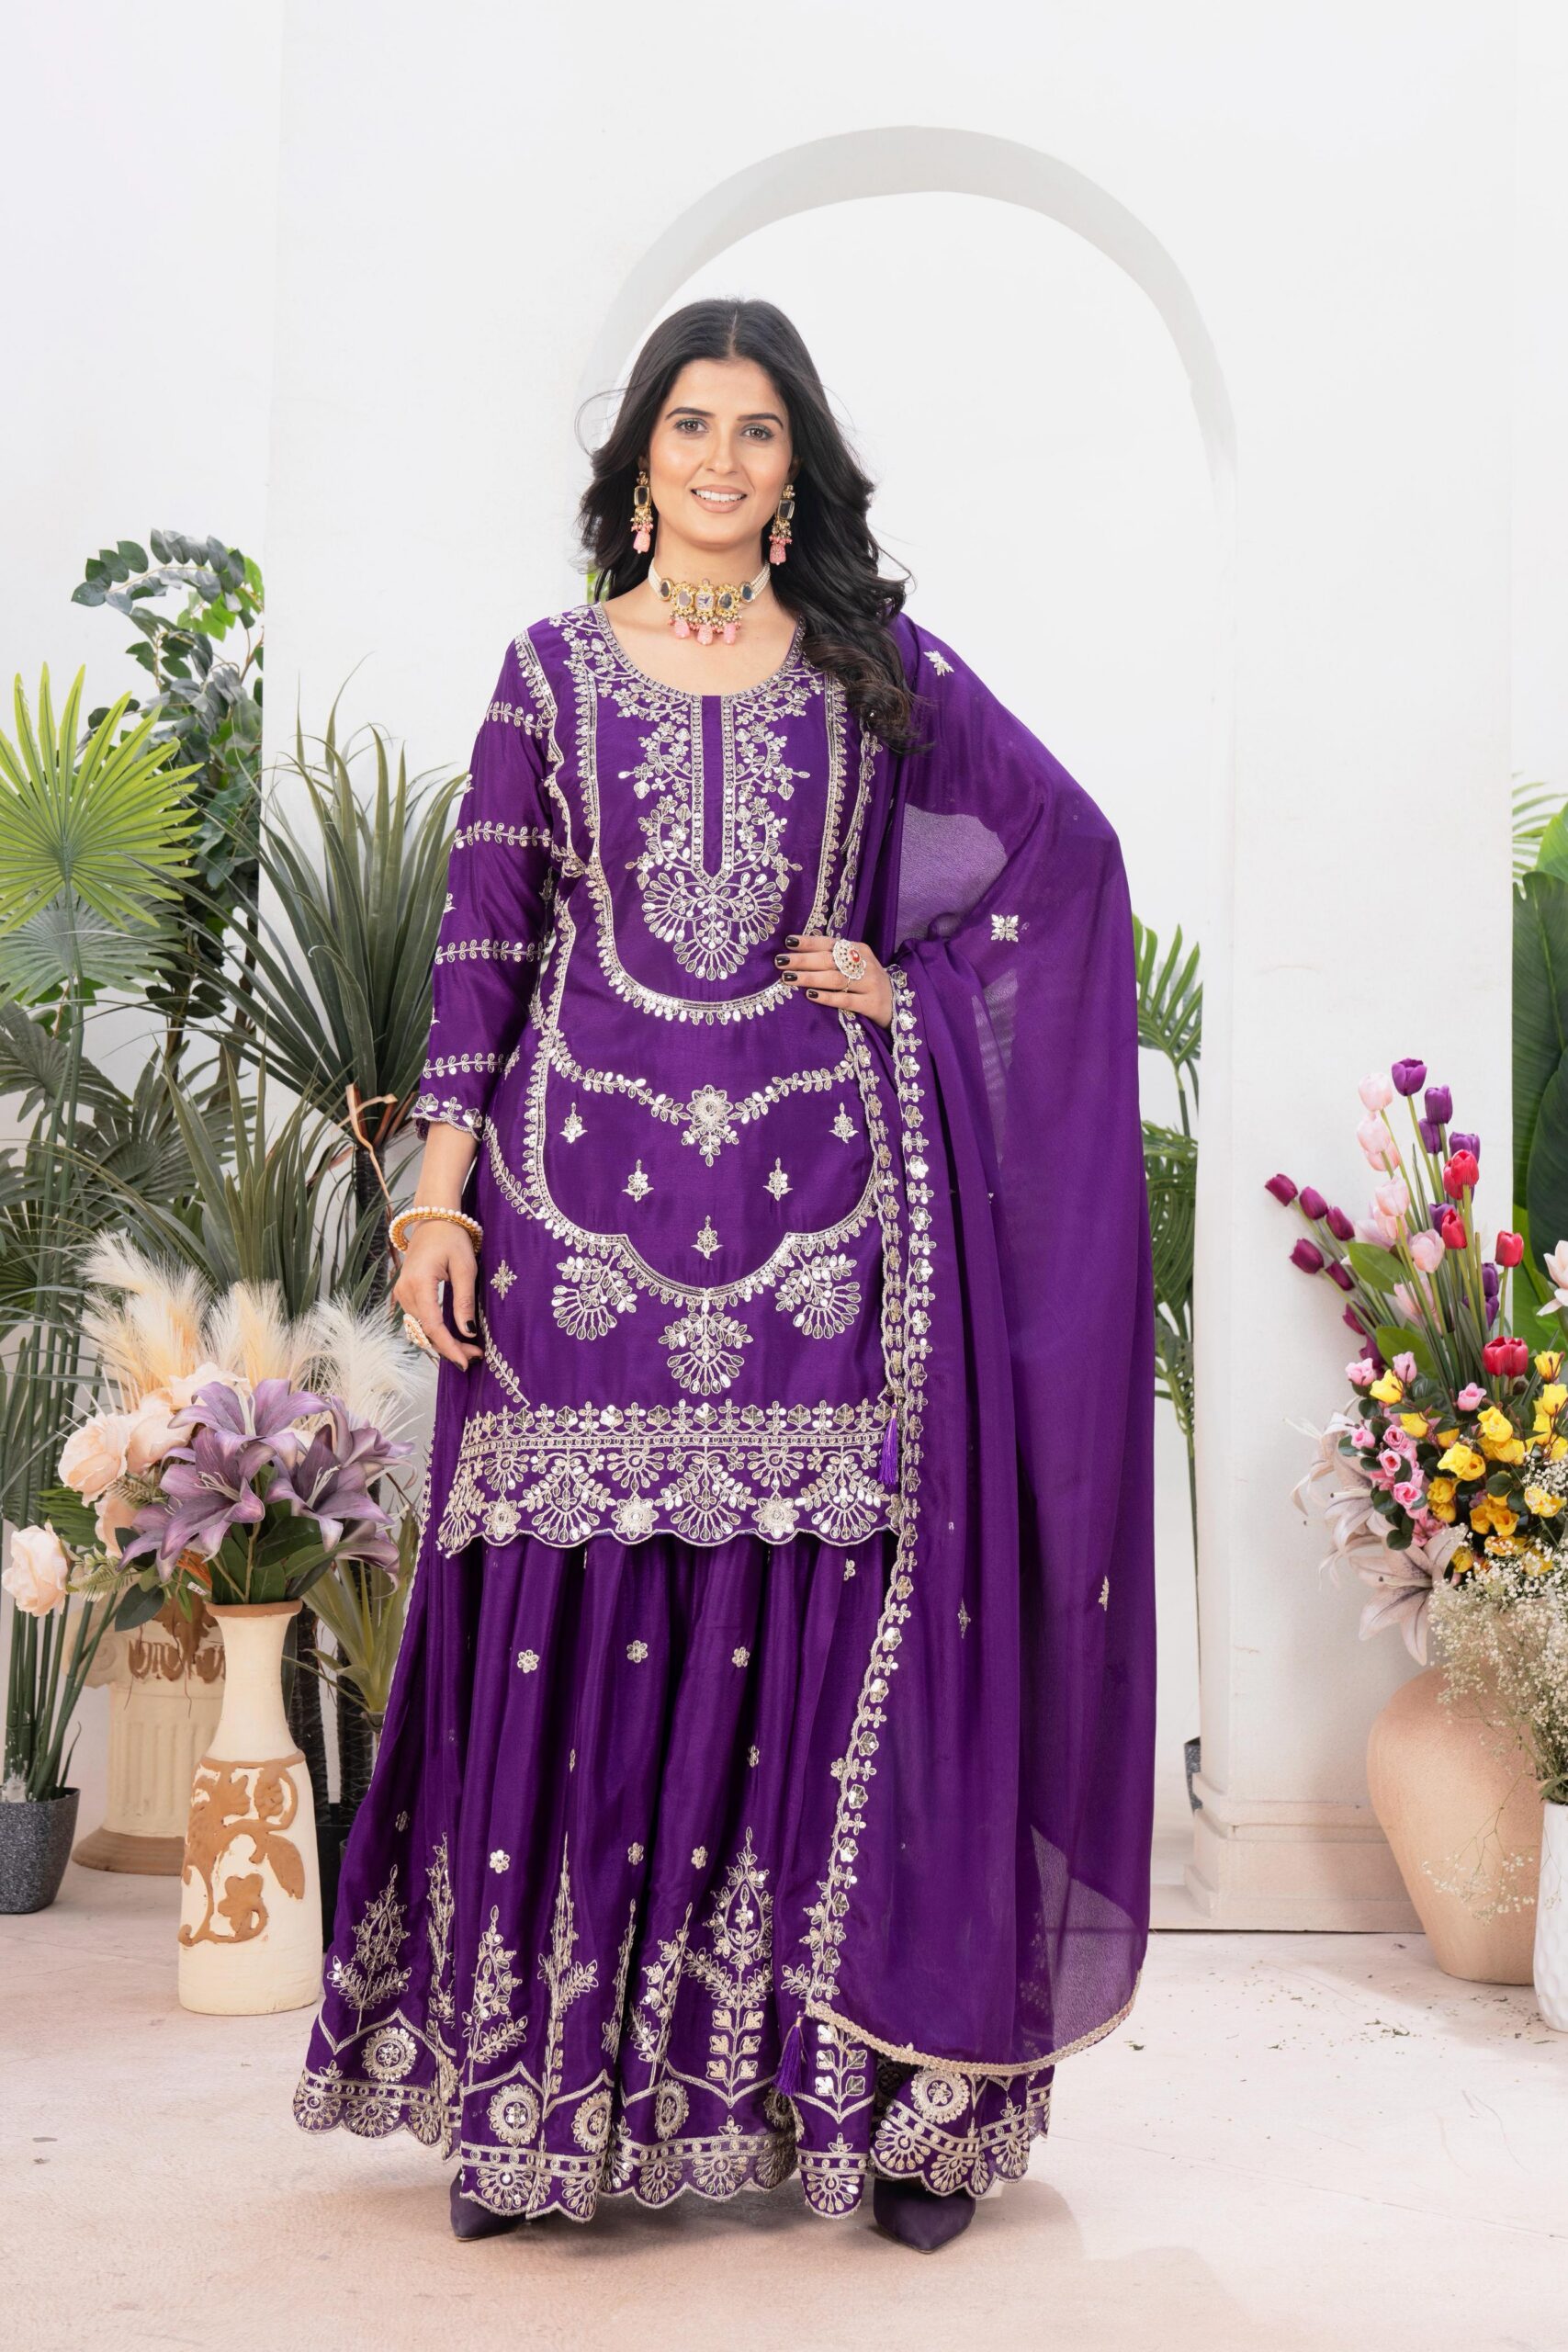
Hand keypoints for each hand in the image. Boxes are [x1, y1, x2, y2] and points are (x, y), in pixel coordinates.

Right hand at [392, 1217, 481, 1368]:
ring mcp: (402, 1293)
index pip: (433, 1325)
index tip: (466, 1360)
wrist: (433, 1219)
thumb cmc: (452, 1239)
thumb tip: (468, 1332)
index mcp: (419, 1283)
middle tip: (474, 1356)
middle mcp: (405, 1291)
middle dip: (449, 1348)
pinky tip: (451, 1337)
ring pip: (420, 1329)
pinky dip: (433, 1332)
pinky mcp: (405, 1293)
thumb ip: (464, 1300)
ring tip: (467, 1349)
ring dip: (441, 1342)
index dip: (449, 1346)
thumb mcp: (465, 1268)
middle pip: (425, 1332)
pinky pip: (417, 1320)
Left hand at [775, 933, 892, 1026]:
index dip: (809, 942)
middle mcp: (865, 964)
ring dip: (810, 977)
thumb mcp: (857, 963)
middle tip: (781, 962)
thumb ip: (836, 957)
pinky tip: (810, 996)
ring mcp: (869, 984)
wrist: (898, 1003)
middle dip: (803, 960)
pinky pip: (845, 1000)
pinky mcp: (871, 1004)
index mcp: (859, 949)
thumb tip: (799, 952)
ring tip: (788, 978)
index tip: (788, 942)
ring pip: (835, 979)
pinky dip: (827, 997)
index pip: (830, 943)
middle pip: (830, 959)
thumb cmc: (868, 981)